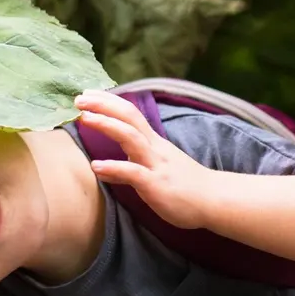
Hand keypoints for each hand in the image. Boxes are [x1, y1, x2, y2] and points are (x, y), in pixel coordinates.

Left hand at [75, 89, 218, 229]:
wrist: (215, 201)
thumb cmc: (185, 188)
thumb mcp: (153, 173)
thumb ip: (127, 169)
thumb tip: (102, 169)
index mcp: (154, 143)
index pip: (130, 114)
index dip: (109, 103)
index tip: (88, 95)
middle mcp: (154, 148)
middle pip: (128, 117)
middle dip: (103, 105)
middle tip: (79, 98)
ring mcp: (156, 164)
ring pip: (130, 137)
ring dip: (107, 125)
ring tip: (84, 118)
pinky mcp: (156, 184)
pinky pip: (134, 173)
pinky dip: (114, 167)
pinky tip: (96, 166)